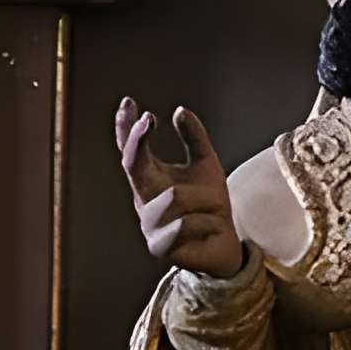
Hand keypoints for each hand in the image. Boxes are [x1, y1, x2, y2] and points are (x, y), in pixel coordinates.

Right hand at [116, 96, 242, 278]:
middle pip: (131, 164)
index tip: (129, 102)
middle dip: (138, 140)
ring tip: (218, 208)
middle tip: (149, 120)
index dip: (126, 127)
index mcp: (150, 177)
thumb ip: (194, 139)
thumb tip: (180, 110)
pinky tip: (214, 228)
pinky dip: (209, 222)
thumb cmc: (210, 205)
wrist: (225, 244)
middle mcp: (142, 198)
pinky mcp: (159, 247)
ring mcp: (147, 223)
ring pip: (175, 196)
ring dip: (205, 199)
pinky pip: (186, 224)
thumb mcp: (206, 165)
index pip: (131, 149)